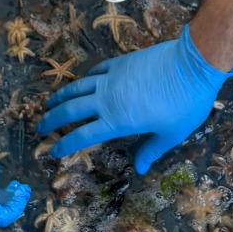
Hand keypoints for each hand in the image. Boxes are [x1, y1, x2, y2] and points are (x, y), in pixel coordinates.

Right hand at [35, 27, 232, 173]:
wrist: (192, 64)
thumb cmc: (185, 104)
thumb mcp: (170, 135)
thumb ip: (150, 150)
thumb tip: (138, 169)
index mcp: (117, 121)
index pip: (83, 136)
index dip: (65, 145)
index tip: (52, 150)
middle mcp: (107, 99)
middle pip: (71, 110)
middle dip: (52, 120)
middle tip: (40, 127)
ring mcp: (112, 77)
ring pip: (78, 87)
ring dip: (61, 96)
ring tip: (50, 103)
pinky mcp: (121, 62)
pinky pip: (97, 71)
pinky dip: (86, 78)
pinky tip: (82, 81)